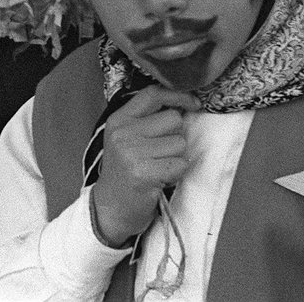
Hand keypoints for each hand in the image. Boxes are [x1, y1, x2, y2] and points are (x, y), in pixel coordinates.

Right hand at [90, 87, 198, 246]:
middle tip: (159, 154)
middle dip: (175, 137)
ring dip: (176, 158)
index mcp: (118, 120)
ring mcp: (132, 153)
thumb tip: (183, 105)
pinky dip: (176, 173)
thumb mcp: (125, 138)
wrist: (109, 209)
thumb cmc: (124, 172)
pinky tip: (160, 179)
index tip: (194, 103)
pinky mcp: (144, 173)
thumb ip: (146, 119)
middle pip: (173, 119)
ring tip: (157, 168)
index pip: (152, 94)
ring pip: (180, 143)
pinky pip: (180, 164)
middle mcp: (123, 133)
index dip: (178, 96)